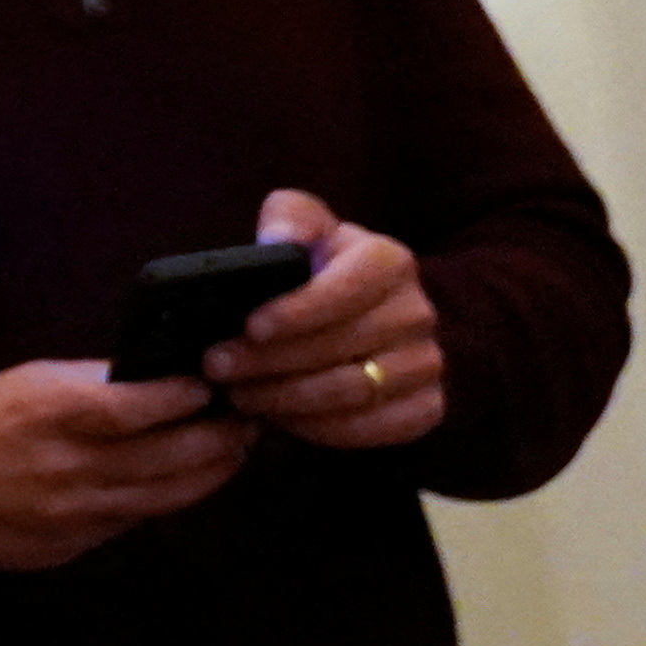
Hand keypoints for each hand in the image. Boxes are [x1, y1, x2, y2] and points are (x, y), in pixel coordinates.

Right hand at [0, 361, 251, 569]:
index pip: (144, 405)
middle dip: (221, 439)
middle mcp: (69, 466)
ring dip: (209, 474)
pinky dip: (164, 499)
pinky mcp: (72, 545)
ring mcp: (73, 513)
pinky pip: (133, 521)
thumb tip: (158, 378)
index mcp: (55, 412)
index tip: (216, 384)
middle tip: (247, 420)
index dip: (190, 396)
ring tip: (233, 452)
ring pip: (165, 498)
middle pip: (171, 457)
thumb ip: (92, 384)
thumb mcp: (28, 382)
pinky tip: (183, 482)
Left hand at [209, 189, 444, 449]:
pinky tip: (280, 418)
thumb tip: (278, 239)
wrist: (361, 316)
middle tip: (219, 367)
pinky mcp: (426, 408)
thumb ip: (290, 217)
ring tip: (239, 394)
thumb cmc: (319, 267)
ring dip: (287, 398)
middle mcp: (418, 312)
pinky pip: (371, 429)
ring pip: (354, 392)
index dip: (299, 311)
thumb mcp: (303, 226)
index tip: (250, 327)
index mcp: (390, 261)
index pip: (349, 288)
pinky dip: (319, 428)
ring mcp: (426, 363)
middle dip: (272, 360)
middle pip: (344, 346)